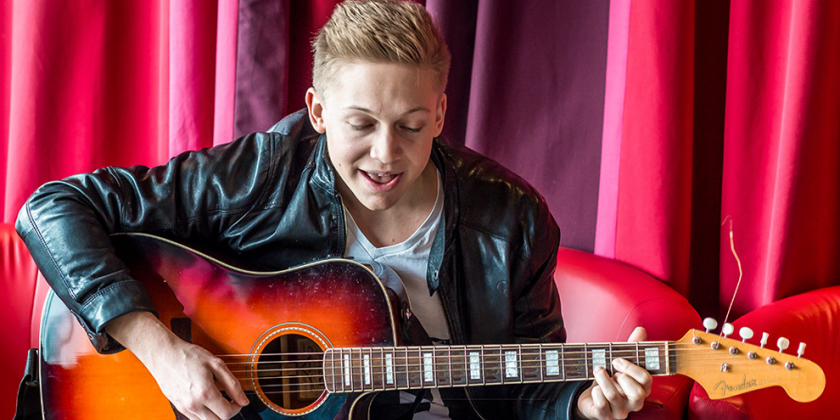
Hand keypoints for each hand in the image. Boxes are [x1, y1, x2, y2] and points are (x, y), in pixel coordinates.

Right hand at [106, 312, 248, 419]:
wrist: (164, 354)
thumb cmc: (188, 356)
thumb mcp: (216, 364)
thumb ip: (232, 384)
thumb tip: (243, 400)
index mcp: (205, 393)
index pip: (227, 413)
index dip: (236, 407)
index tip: (237, 400)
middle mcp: (193, 404)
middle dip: (226, 413)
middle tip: (229, 400)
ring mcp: (184, 407)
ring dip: (215, 414)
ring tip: (217, 399)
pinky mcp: (177, 406)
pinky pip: (194, 418)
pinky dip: (203, 414)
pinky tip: (205, 400)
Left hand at [575, 326, 652, 419]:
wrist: (593, 398)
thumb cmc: (610, 379)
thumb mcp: (620, 363)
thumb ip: (631, 348)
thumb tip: (641, 330)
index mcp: (642, 389)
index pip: (646, 380)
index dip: (631, 368)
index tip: (617, 359)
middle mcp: (634, 403)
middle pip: (637, 393)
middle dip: (621, 376)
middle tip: (610, 368)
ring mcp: (620, 411)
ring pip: (614, 396)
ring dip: (602, 379)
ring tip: (597, 370)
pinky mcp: (605, 416)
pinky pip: (601, 406)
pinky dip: (595, 393)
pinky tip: (594, 388)